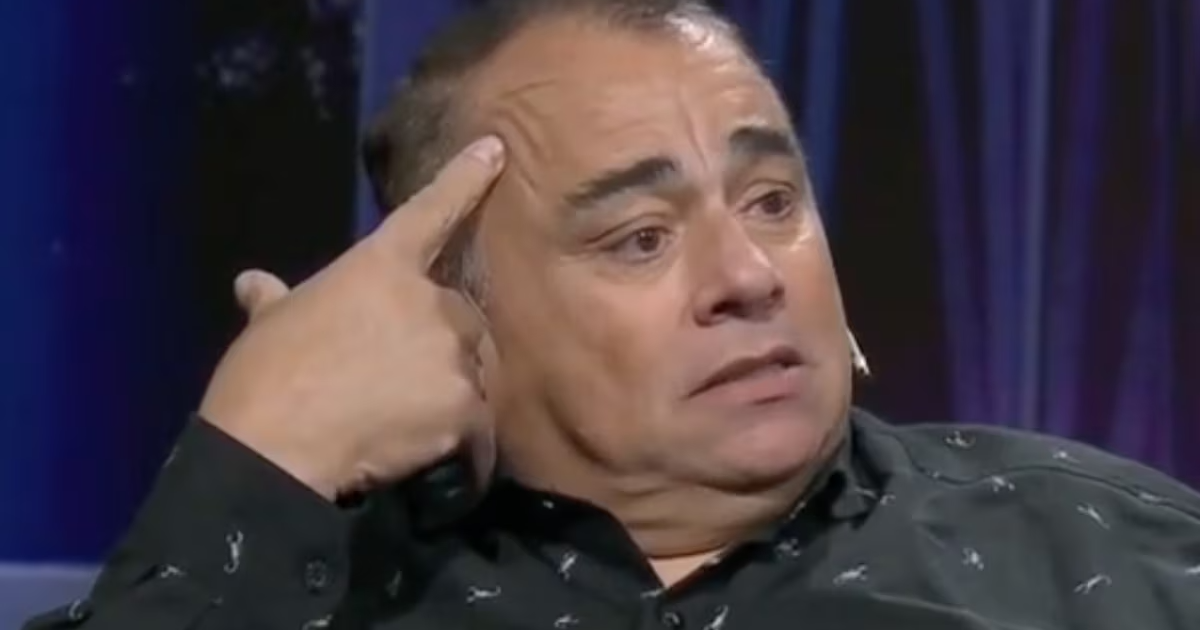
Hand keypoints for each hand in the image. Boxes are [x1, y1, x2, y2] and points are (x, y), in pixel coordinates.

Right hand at [198, 137, 504, 499]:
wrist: (273, 448)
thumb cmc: (264, 376)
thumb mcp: (268, 327)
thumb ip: (273, 300)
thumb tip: (250, 282)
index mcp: (381, 266)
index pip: (431, 211)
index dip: (465, 179)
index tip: (495, 150)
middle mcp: (430, 301)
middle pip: (462, 319)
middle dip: (440, 347)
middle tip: (396, 384)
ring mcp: (451, 354)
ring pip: (471, 375)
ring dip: (448, 397)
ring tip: (403, 427)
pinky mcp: (464, 409)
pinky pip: (478, 434)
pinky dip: (462, 451)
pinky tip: (431, 463)